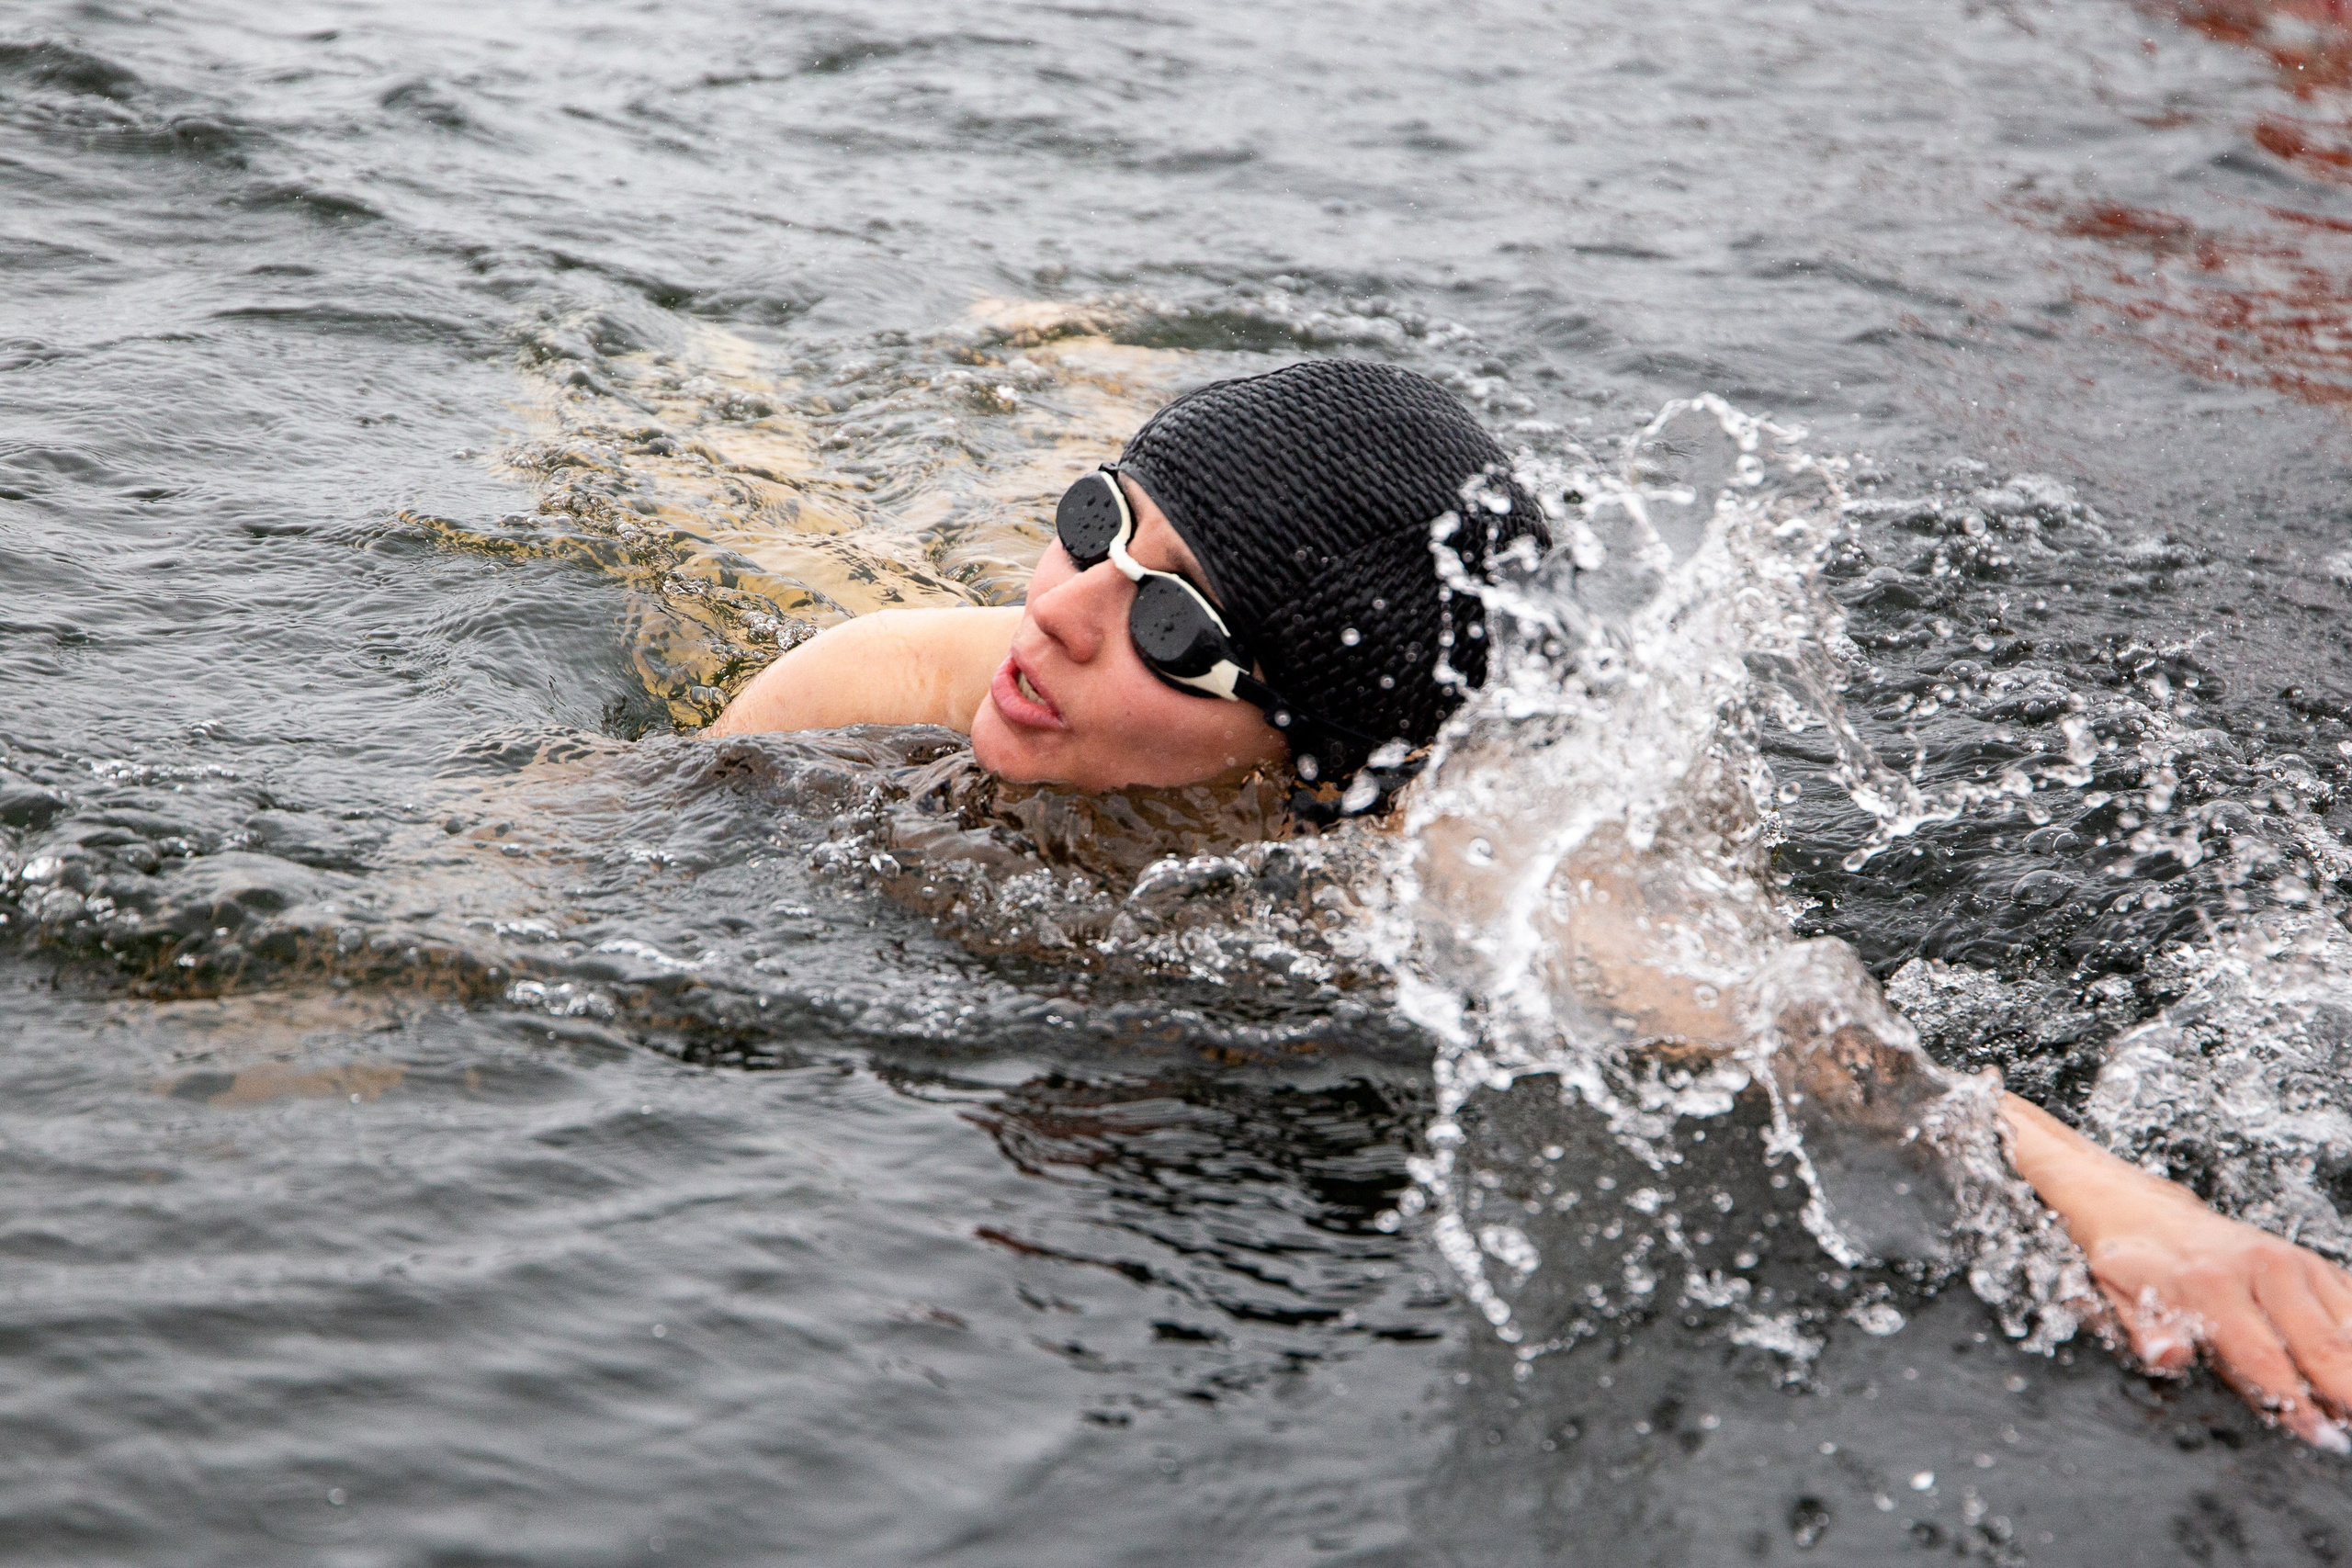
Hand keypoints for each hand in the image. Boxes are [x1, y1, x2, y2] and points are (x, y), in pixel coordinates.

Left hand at [2079, 1188, 2351, 1450]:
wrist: (2153, 1216)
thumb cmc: (2141, 1268)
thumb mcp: (2126, 1300)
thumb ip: (2150, 1334)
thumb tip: (2167, 1355)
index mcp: (2210, 1283)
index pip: (2264, 1358)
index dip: (2295, 1404)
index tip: (2318, 1435)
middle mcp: (2260, 1267)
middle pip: (2321, 1346)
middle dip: (2345, 1393)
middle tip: (2349, 1430)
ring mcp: (2295, 1262)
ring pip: (2347, 1329)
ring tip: (2351, 1407)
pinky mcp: (2317, 1264)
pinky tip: (2350, 1365)